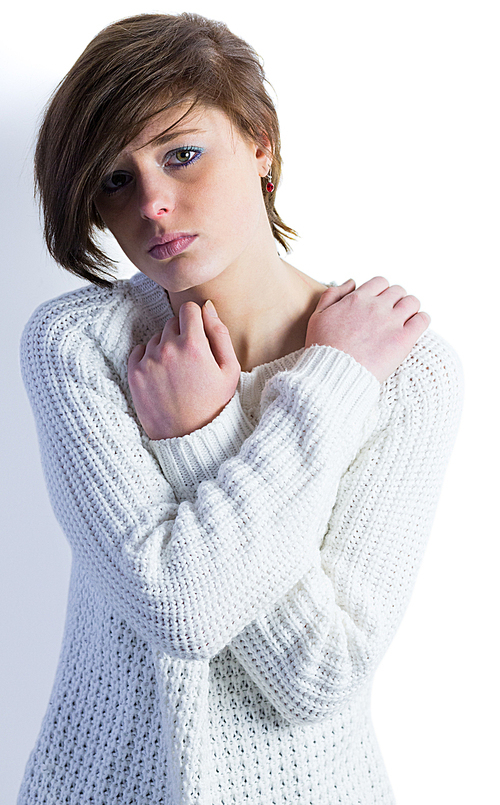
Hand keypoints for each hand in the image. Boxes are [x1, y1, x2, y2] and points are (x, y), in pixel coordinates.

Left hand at [128, 300, 240, 438]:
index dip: (196, 319)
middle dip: (181, 334)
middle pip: (172, 323)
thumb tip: (207, 306)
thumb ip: (220, 333)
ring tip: (177, 372)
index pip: (188, 309)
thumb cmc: (214, 404)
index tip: (199, 333)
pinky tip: (162, 375)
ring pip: (156, 338)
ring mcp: (148, 361)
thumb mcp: (229, 370)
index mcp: (194, 345)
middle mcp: (168, 349)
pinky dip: (149, 358)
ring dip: (165, 347)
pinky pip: (139, 350)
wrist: (188, 437)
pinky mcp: (134, 373)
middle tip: (191, 360)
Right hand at [305, 277, 430, 382]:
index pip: (380, 282)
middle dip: (396, 300)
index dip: (381, 292)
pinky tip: (414, 328)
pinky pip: (422, 320)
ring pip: (412, 302)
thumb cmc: (323, 348)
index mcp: (357, 299)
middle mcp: (376, 306)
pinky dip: (421, 320)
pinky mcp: (403, 339)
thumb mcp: (318, 316)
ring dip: (410, 308)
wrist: (334, 374)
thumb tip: (352, 282)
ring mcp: (391, 322)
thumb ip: (333, 294)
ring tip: (405, 320)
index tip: (379, 303)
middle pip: (398, 291)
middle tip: (391, 314)